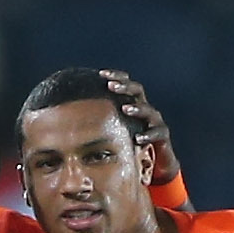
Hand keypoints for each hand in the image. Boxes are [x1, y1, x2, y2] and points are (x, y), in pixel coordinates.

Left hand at [102, 69, 179, 185]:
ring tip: (125, 109)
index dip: (116, 77)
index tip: (101, 74)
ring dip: (137, 109)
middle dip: (124, 87)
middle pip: (137, 91)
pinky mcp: (162, 135)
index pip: (126, 84)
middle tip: (111, 86)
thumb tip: (71, 119)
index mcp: (133, 103)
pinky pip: (157, 133)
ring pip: (148, 111)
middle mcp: (145, 108)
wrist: (156, 158)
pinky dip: (148, 135)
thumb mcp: (115, 128)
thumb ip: (100, 121)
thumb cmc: (129, 140)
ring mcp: (155, 121)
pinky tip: (137, 138)